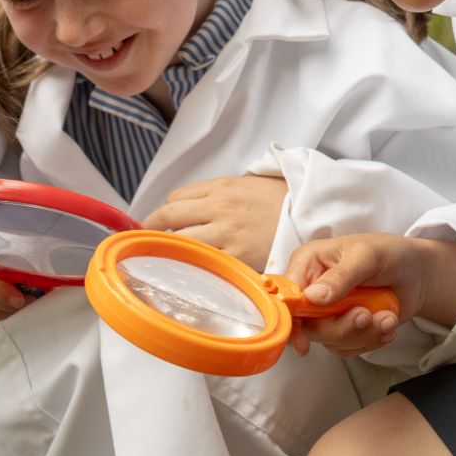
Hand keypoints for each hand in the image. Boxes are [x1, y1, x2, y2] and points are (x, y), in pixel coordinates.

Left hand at [142, 174, 287, 270]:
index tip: (159, 223)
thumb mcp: (246, 183)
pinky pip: (205, 263)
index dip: (164, 212)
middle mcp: (219, 208)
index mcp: (220, 188)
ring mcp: (228, 234)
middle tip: (144, 240)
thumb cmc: (280, 199)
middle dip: (150, 229)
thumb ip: (217, 192)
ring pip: (181, 242)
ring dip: (169, 250)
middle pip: (167, 218)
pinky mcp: (239, 257)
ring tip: (164, 258)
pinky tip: (191, 271)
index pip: (175, 198)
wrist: (311, 213)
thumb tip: (190, 204)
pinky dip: (194, 267)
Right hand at [282, 233, 455, 358]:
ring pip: (332, 341)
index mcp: (308, 265)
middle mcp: (312, 291)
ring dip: (364, 335)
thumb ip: (341, 276)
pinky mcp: (345, 328)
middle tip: (367, 315)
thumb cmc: (389, 253)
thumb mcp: (367, 256)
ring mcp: (328, 313)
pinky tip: (386, 325)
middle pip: (310, 326)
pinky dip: (371, 342)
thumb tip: (312, 297)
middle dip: (342, 328)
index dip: (291, 321)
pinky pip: (349, 348)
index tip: (303, 342)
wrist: (417, 273)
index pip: (287, 298)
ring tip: (387, 317)